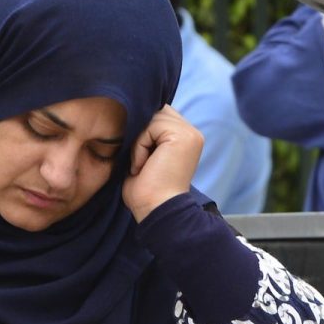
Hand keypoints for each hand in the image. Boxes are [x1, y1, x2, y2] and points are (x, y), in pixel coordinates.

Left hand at [123, 105, 203, 220]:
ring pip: (151, 118)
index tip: (141, 161)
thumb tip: (131, 115)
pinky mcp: (182, 136)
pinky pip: (150, 126)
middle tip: (141, 164)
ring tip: (142, 166)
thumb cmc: (147, 192)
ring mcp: (190, 133)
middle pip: (156, 112)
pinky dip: (140, 146)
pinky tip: (143, 166)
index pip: (159, 116)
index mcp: (186, 138)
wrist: (156, 211)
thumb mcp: (146, 156)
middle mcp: (192, 133)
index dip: (143, 132)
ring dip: (139, 142)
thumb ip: (146, 134)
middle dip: (141, 134)